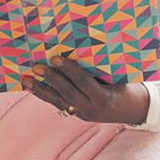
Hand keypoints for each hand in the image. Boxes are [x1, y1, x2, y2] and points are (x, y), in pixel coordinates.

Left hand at [21, 54, 149, 124]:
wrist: (132, 110)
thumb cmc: (124, 86)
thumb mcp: (116, 76)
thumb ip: (99, 66)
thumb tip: (79, 44)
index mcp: (104, 97)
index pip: (83, 82)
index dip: (69, 70)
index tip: (56, 57)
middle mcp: (92, 108)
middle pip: (68, 93)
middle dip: (51, 79)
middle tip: (36, 66)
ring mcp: (83, 114)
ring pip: (59, 102)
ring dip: (40, 90)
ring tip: (26, 79)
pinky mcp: (77, 115)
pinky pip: (58, 104)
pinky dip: (45, 95)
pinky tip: (32, 87)